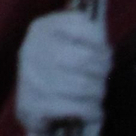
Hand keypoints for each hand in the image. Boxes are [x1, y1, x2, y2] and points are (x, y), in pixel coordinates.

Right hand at [15, 5, 112, 135]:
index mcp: (41, 28)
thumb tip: (104, 37)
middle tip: (104, 76)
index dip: (99, 40)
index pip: (80, 24)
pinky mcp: (33, 106)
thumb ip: (85, 36)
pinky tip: (95, 111)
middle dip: (102, 70)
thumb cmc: (58, 70)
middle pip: (84, 58)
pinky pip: (76, 108)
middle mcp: (32, 49)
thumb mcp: (66, 45)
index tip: (105, 52)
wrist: (32, 107)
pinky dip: (92, 111)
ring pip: (82, 85)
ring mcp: (30, 78)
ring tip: (99, 94)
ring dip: (98, 92)